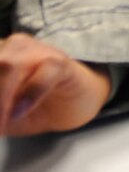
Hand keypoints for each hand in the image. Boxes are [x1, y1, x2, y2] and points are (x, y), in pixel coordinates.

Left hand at [0, 34, 114, 135]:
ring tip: (1, 123)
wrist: (77, 100)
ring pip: (9, 65)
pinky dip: (29, 94)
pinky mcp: (64, 64)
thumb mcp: (0, 113)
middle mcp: (13, 48)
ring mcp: (40, 52)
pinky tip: (19, 112)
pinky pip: (45, 72)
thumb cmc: (34, 105)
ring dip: (0, 98)